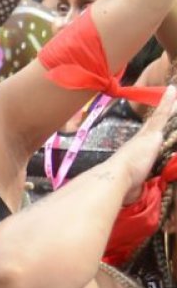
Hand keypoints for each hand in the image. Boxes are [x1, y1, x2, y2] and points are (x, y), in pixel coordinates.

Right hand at [118, 86, 176, 200]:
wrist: (117, 177)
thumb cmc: (121, 184)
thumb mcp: (132, 186)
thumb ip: (134, 187)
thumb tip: (131, 196)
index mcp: (134, 152)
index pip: (146, 140)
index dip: (152, 131)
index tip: (155, 127)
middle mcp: (139, 141)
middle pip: (154, 124)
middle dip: (162, 112)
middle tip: (170, 97)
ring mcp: (146, 136)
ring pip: (159, 117)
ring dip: (167, 105)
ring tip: (175, 92)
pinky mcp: (152, 133)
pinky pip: (161, 115)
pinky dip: (167, 103)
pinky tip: (173, 90)